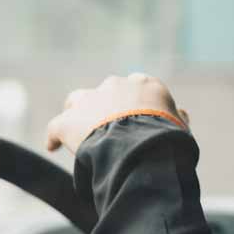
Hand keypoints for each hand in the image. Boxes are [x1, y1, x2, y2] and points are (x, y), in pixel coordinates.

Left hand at [45, 73, 187, 154]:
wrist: (142, 149)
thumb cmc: (168, 141)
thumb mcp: (181, 129)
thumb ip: (177, 119)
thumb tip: (181, 114)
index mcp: (145, 85)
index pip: (138, 88)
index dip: (135, 103)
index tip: (136, 116)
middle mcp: (116, 86)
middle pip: (107, 92)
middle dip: (107, 107)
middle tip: (108, 127)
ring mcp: (91, 101)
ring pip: (78, 101)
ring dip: (78, 113)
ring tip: (78, 130)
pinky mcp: (69, 121)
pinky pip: (56, 127)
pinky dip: (54, 137)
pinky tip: (53, 146)